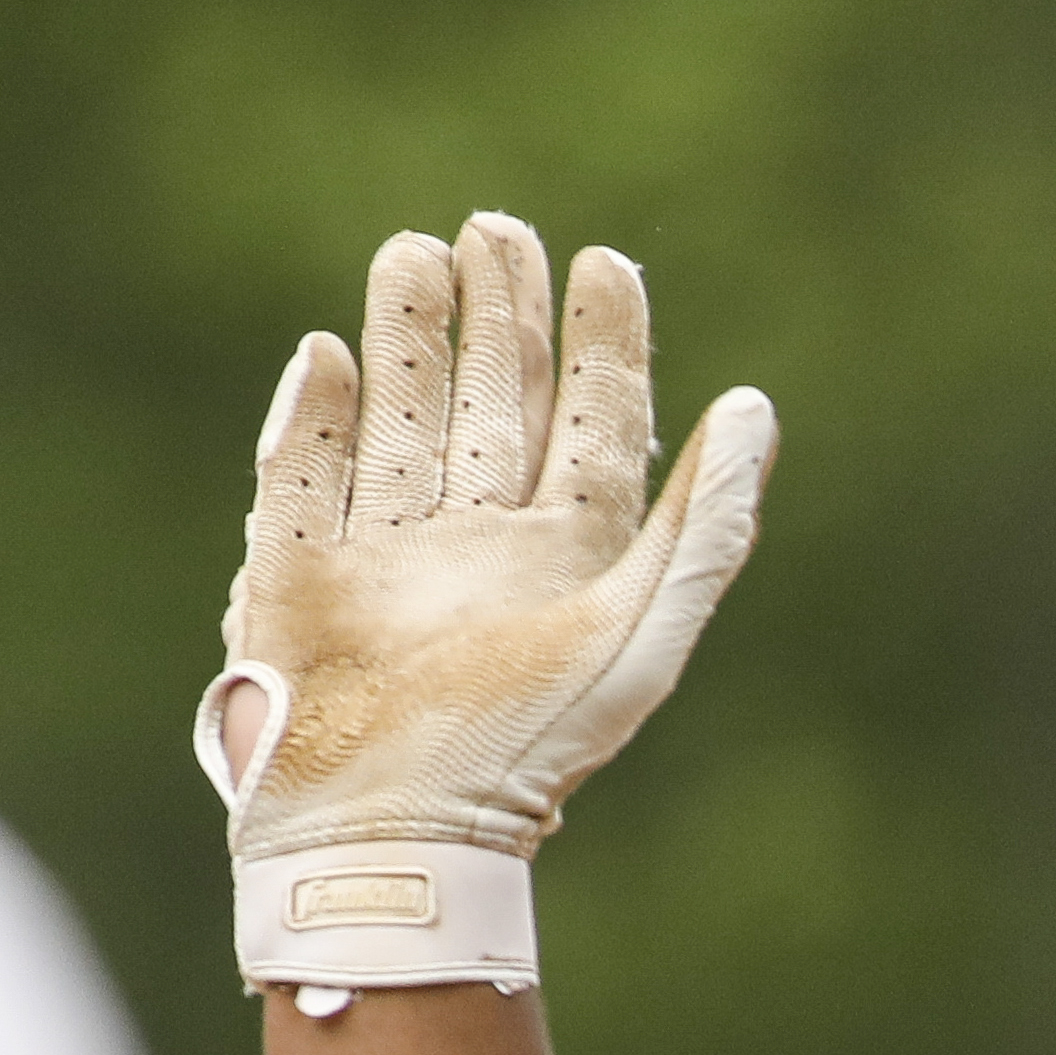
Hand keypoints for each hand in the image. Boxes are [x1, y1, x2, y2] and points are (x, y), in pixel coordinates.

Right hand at [200, 212, 774, 998]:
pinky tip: (327, 355)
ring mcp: (385, 559)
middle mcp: (478, 550)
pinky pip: (302, 478)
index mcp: (566, 561)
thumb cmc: (526, 747)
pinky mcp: (296, 577)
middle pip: (496, 404)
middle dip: (501, 316)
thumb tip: (759, 407)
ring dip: (412, 338)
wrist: (395, 829)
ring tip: (416, 251)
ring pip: (403, 420)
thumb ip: (707, 525)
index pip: (594, 426)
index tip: (603, 260)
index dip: (604, 345)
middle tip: (499, 225)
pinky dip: (314, 417)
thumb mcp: (642, 631)